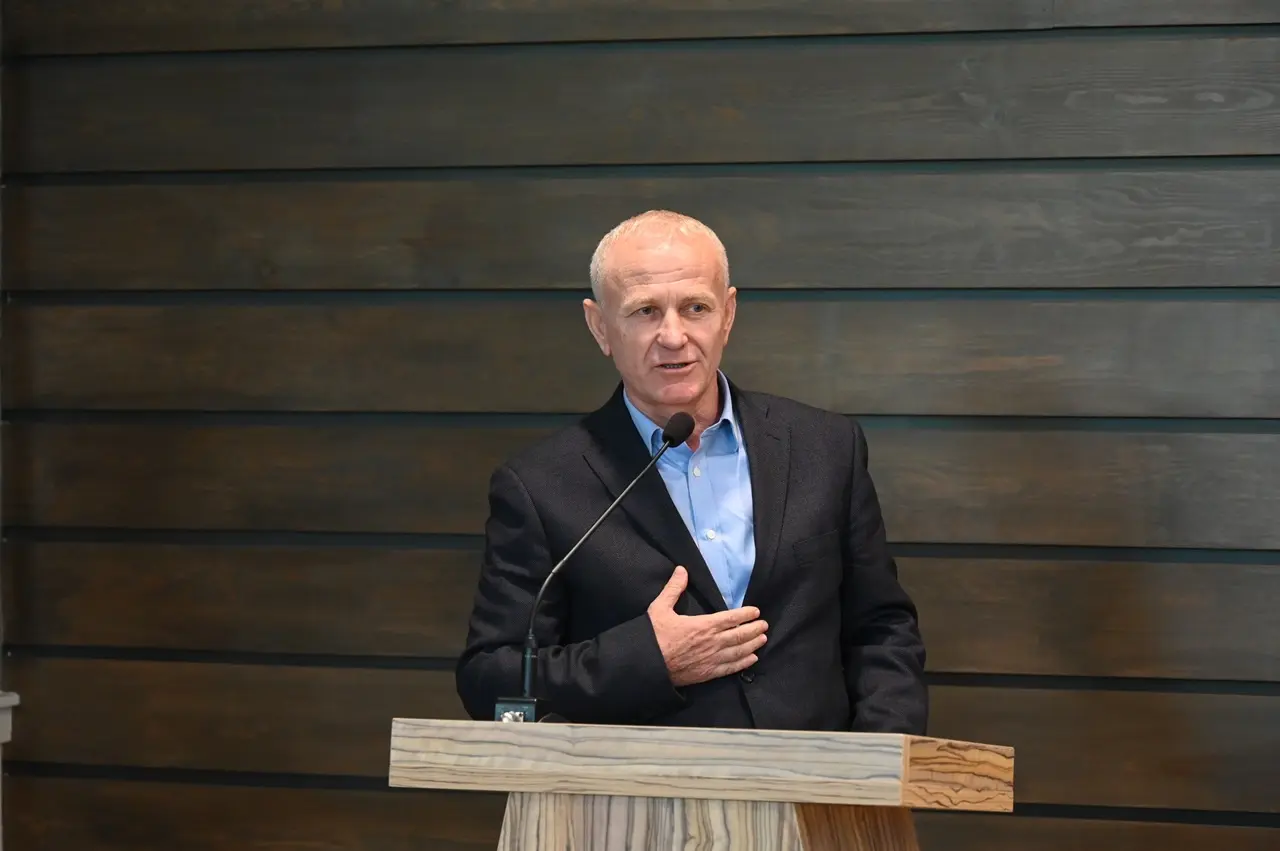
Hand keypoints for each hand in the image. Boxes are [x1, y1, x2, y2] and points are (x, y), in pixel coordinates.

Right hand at [647, 565, 767, 686]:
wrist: (647, 665)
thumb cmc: (653, 636)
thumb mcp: (660, 608)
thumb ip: (673, 589)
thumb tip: (682, 570)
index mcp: (703, 625)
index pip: (731, 618)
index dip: (745, 614)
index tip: (756, 611)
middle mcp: (712, 643)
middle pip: (739, 635)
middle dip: (754, 629)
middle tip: (765, 625)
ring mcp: (711, 659)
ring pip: (739, 652)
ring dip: (753, 645)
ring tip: (763, 639)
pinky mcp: (707, 673)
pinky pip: (730, 668)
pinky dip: (743, 663)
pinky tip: (751, 660)